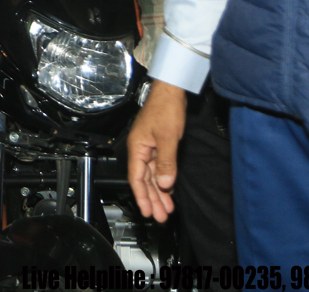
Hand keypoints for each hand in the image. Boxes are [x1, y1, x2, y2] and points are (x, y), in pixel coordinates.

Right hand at [126, 80, 187, 222]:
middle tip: (159, 216)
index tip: (147, 212)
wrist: (172, 91)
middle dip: (152, 199)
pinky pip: (159, 167)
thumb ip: (166, 162)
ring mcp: (150, 147)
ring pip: (152, 175)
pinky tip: (168, 190)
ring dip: (159, 192)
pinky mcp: (159, 145)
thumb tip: (164, 184)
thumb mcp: (168, 137)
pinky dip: (164, 180)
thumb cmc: (165, 108)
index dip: (141, 196)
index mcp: (137, 148)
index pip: (136, 178)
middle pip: (144, 180)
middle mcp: (141, 149)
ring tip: (166, 209)